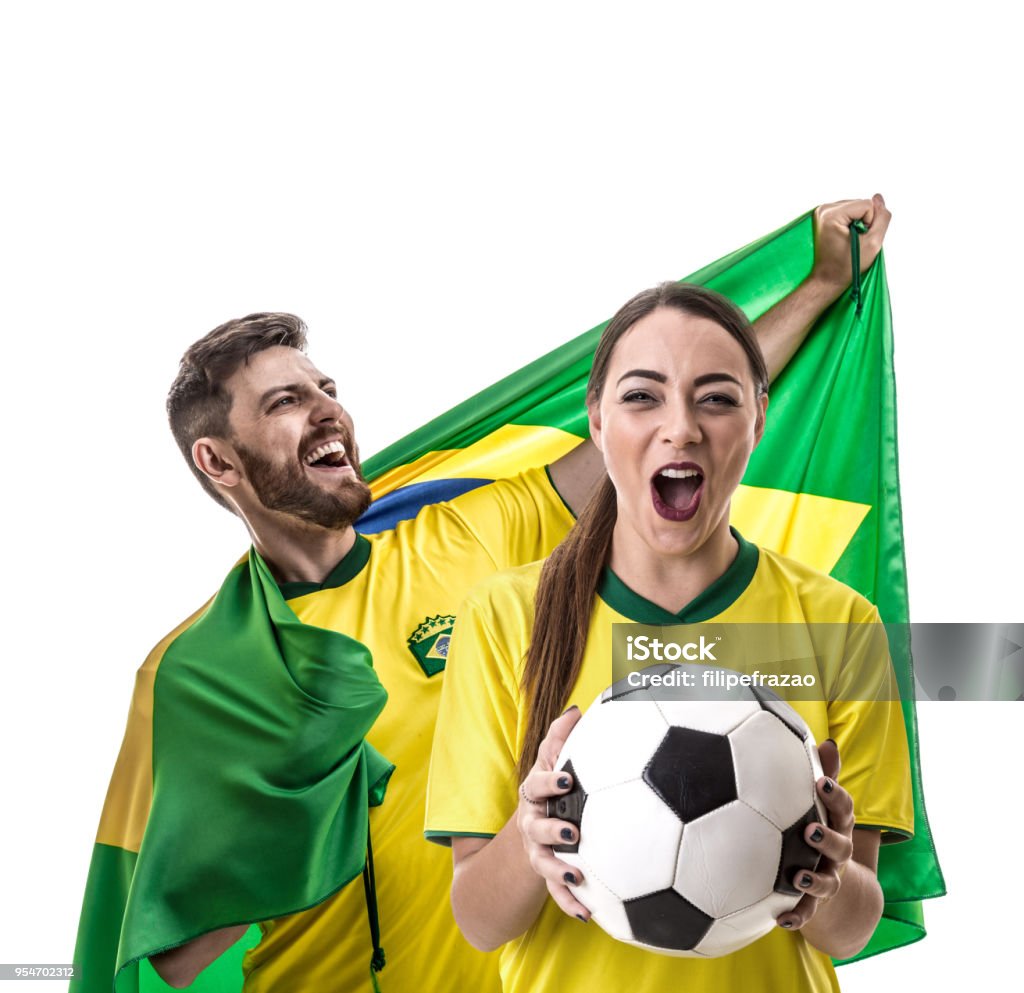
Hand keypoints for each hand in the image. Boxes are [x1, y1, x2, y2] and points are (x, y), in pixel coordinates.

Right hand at [515, 706, 591, 920]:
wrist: (532, 825)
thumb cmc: (552, 788)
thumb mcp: (551, 762)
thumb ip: (560, 738)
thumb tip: (577, 709)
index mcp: (535, 793)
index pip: (537, 784)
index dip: (550, 782)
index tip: (568, 779)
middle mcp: (533, 822)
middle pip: (536, 827)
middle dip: (551, 830)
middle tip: (572, 833)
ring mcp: (538, 851)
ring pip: (544, 862)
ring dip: (559, 871)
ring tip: (577, 876)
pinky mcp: (548, 875)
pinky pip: (556, 893)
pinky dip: (570, 903)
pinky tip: (588, 914)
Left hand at [777, 739, 854, 930]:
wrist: (828, 876)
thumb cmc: (817, 824)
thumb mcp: (819, 801)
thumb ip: (822, 772)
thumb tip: (828, 741)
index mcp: (837, 825)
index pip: (844, 809)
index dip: (835, 795)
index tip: (821, 781)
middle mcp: (837, 853)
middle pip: (841, 847)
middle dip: (828, 839)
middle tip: (810, 830)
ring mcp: (828, 878)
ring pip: (827, 882)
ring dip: (814, 880)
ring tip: (798, 877)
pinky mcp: (814, 902)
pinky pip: (807, 913)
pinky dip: (796, 917)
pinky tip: (781, 920)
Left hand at [809, 194, 891, 294]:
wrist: (827, 279)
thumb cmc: (848, 266)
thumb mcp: (873, 243)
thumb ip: (882, 218)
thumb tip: (878, 197)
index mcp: (831, 214)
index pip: (867, 205)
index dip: (870, 223)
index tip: (858, 240)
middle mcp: (823, 209)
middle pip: (861, 203)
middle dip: (863, 222)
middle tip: (853, 242)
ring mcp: (822, 211)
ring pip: (856, 207)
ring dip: (858, 223)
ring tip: (848, 240)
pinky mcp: (824, 215)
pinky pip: (849, 211)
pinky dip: (852, 223)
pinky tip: (845, 237)